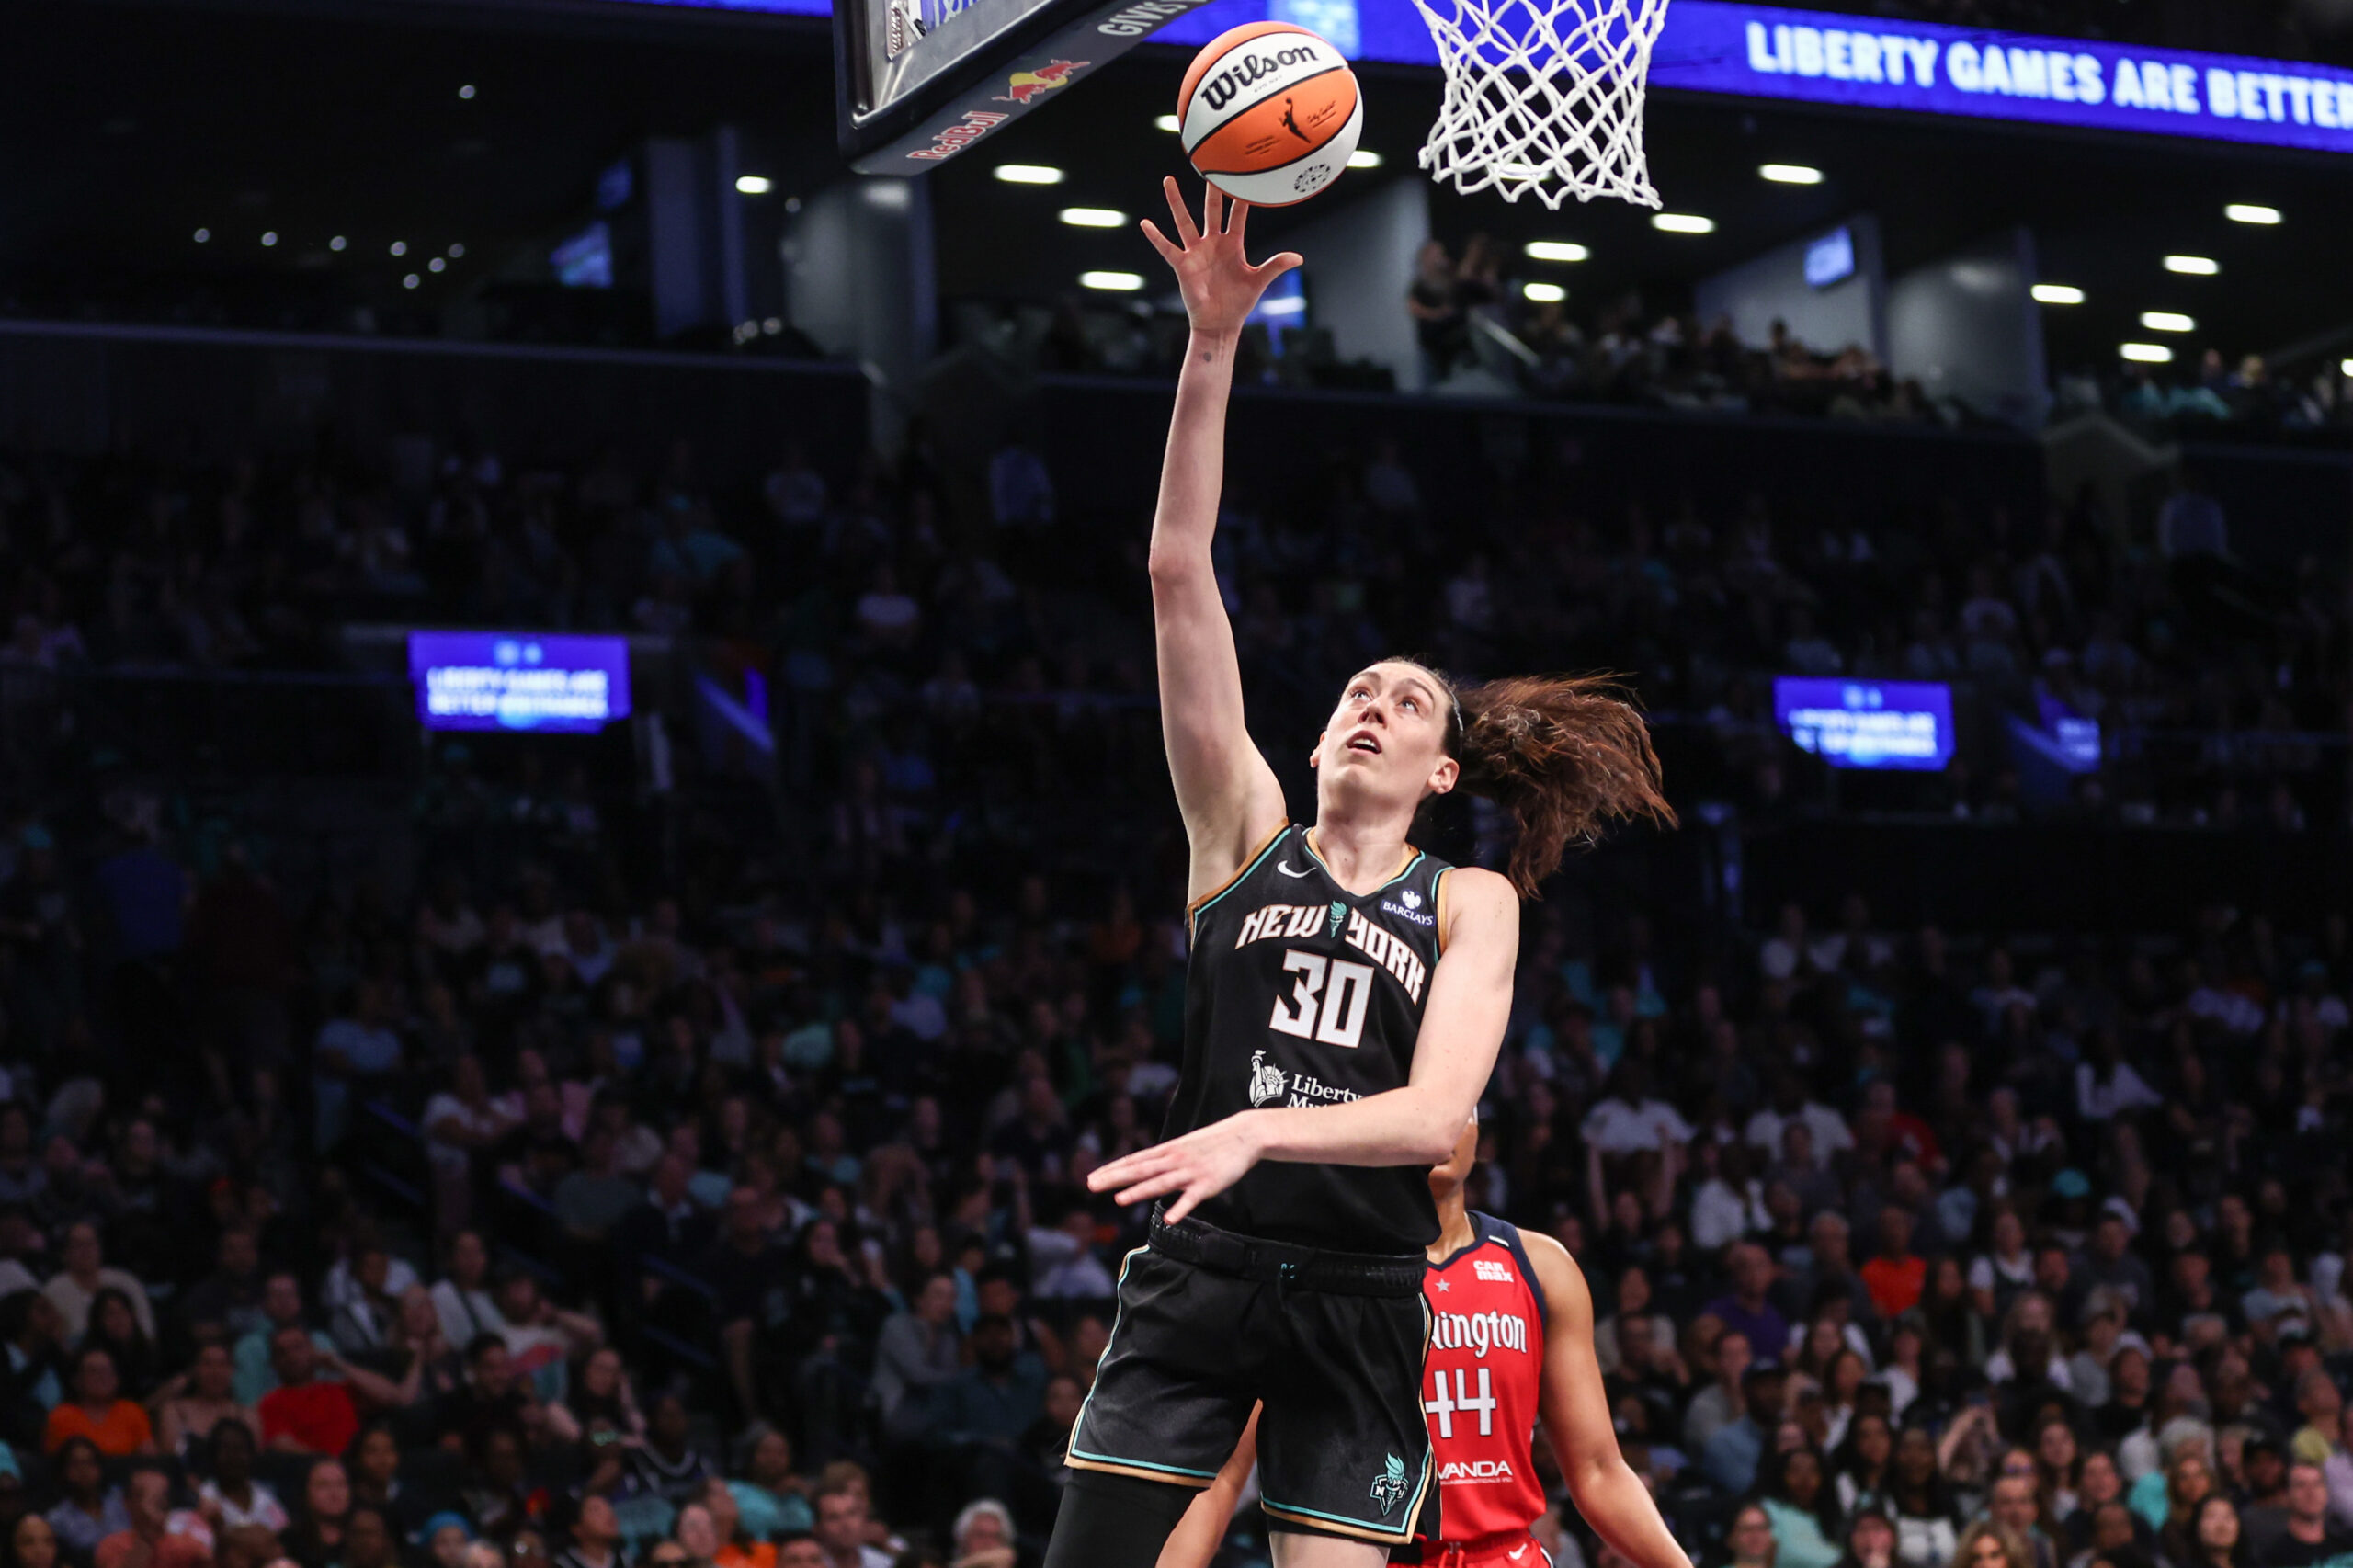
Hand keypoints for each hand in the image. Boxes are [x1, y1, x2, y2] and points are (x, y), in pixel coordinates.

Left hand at [1086, 1112, 1264, 1223]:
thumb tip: (1144, 1168)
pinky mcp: (1208, 1184)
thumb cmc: (1212, 1143)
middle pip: (1140, 1170)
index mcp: (1168, 1151)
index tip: (1092, 1177)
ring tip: (1119, 1199)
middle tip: (1091, 1185)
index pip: (1135, 1161)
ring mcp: (1190, 1172)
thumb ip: (1164, 1159)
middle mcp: (1174, 1160)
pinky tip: (1170, 1219)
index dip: (1113, 1169)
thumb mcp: (1183, 1147)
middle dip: (1115, 1178)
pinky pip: (1192, 1198)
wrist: (1244, 1135)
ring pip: (1161, 1182)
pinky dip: (1180, 1208)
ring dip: (1140, 1191)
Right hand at [1140, 177, 1301, 342]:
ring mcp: (1196, 253)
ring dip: (1176, 202)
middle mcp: (1213, 243)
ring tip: (1168, 180)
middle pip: (1211, 210)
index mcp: (1232, 244)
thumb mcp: (1258, 281)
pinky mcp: (1183, 266)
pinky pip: (1168, 249)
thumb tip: (1298, 258)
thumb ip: (1276, 266)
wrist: (1221, 324)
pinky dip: (1156, 237)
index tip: (1244, 175)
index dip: (1241, 197)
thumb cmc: (1238, 302)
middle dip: (1211, 190)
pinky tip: (1146, 224)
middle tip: (1210, 165)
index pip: (1238, 215)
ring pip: (1185, 222)